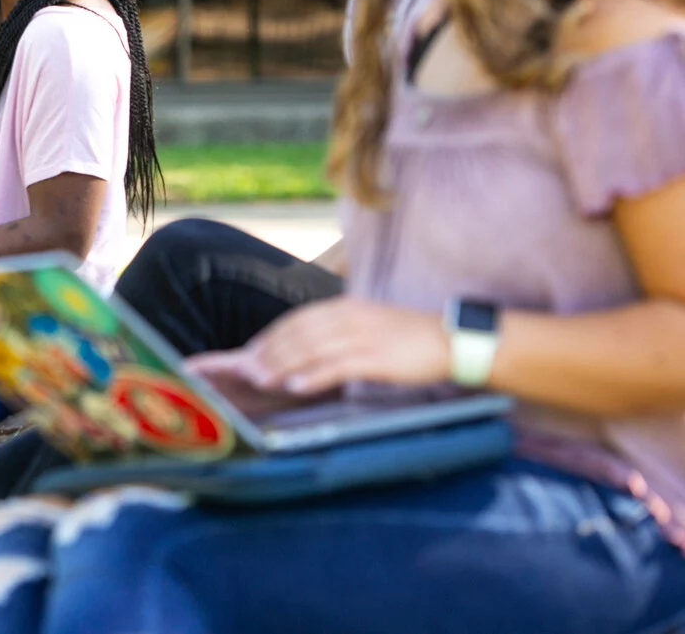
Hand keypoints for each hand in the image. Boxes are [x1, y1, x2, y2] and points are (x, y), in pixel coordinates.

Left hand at [187, 297, 449, 395]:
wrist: (451, 340)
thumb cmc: (408, 337)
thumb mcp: (367, 325)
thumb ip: (338, 331)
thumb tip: (308, 345)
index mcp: (345, 306)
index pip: (297, 320)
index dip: (270, 337)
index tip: (248, 354)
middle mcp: (348, 317)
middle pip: (297, 334)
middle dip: (267, 353)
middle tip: (242, 371)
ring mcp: (362, 336)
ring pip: (311, 349)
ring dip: (281, 365)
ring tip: (258, 380)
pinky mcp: (376, 358)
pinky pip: (337, 366)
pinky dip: (313, 376)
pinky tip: (295, 386)